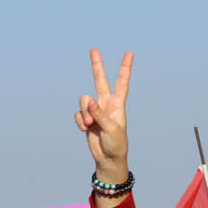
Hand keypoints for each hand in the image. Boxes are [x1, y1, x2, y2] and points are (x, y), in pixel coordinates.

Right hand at [74, 50, 132, 193]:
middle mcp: (106, 103)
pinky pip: (79, 113)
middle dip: (97, 65)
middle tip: (94, 49)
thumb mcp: (111, 129)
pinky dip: (80, 121)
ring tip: (91, 124)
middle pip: (100, 80)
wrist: (107, 157)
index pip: (122, 82)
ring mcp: (95, 110)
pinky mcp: (86, 118)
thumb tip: (89, 102)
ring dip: (85, 112)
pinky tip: (85, 129)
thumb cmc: (115, 143)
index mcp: (118, 104)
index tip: (129, 53)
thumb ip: (100, 114)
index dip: (125, 68)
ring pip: (84, 100)